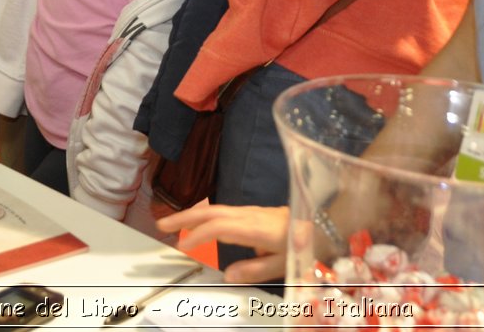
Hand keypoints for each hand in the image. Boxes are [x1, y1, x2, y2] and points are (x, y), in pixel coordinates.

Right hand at [156, 201, 296, 283]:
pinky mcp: (251, 212)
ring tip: (171, 223)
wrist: (322, 223)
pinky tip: (196, 223)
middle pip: (211, 211)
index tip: (182, 245)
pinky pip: (221, 211)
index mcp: (255, 228)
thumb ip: (255, 270)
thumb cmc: (303, 244)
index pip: (220, 227)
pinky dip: (203, 215)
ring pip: (215, 208)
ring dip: (191, 214)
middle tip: (162, 225)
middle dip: (185, 217)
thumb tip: (227, 275)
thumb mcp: (283, 263)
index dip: (199, 235)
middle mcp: (249, 215)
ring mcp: (249, 211)